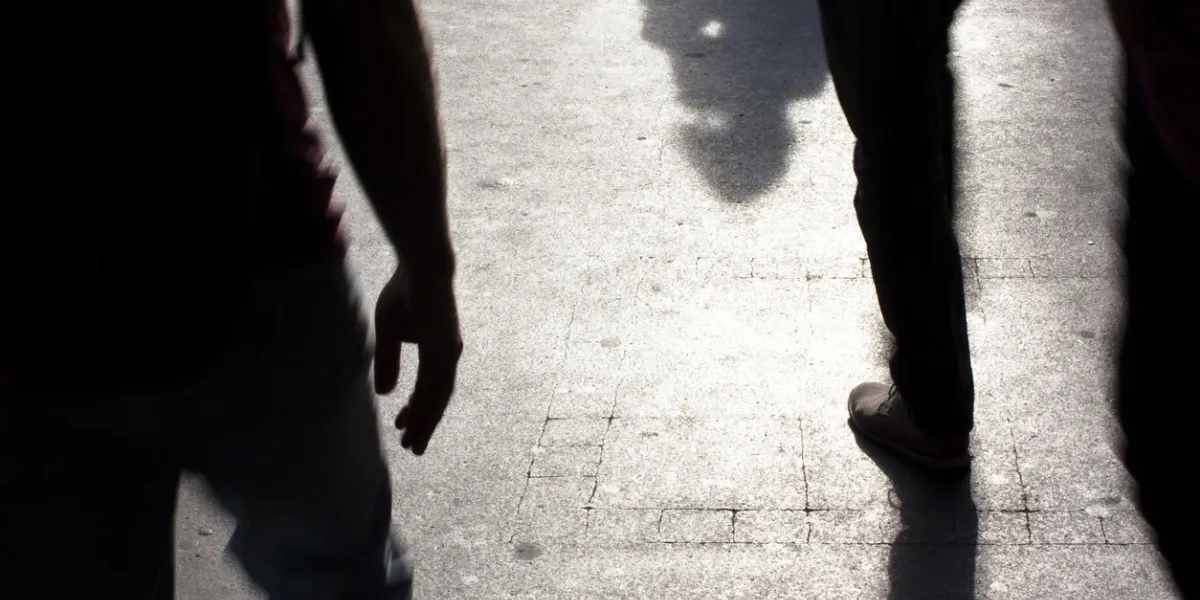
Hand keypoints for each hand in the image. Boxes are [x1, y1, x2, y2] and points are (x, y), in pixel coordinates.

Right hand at [373, 267, 461, 454]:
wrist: (420, 267)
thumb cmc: (405, 293)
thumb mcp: (389, 333)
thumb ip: (388, 362)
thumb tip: (386, 393)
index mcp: (438, 352)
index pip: (430, 389)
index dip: (417, 410)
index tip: (402, 426)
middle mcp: (447, 356)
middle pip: (438, 399)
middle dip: (424, 424)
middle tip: (412, 449)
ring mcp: (448, 352)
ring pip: (438, 396)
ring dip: (426, 422)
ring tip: (413, 444)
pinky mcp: (444, 346)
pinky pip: (434, 381)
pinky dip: (426, 403)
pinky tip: (415, 419)